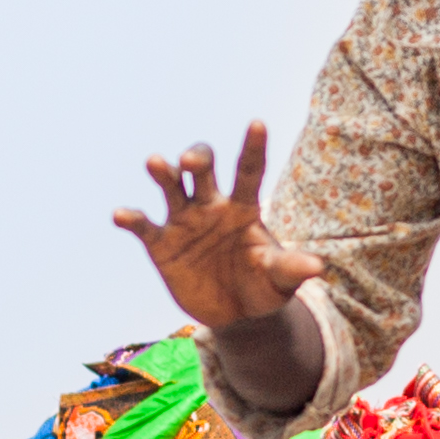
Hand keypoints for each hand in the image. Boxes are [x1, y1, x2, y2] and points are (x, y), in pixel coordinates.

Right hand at [117, 131, 321, 328]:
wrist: (235, 314)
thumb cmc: (263, 286)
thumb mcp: (279, 279)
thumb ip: (291, 268)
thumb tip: (318, 267)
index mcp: (244, 207)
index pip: (249, 171)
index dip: (253, 148)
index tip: (258, 123)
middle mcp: (211, 205)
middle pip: (203, 170)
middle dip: (197, 158)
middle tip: (194, 163)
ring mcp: (184, 222)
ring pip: (171, 187)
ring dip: (164, 173)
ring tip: (156, 163)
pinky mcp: (161, 244)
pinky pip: (144, 226)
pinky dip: (131, 218)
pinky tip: (121, 215)